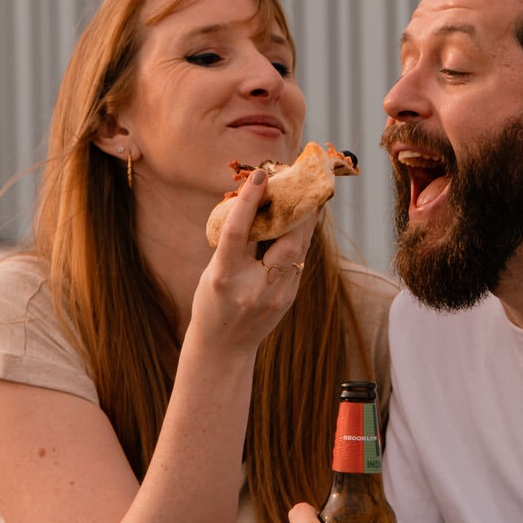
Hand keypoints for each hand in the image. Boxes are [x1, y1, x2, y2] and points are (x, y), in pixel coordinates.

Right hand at [190, 170, 316, 352]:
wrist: (223, 348)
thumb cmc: (212, 302)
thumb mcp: (212, 272)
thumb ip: (234, 243)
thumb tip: (255, 203)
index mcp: (223, 277)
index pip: (238, 232)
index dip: (249, 201)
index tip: (261, 175)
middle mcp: (252, 288)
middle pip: (285, 242)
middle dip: (297, 210)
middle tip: (302, 181)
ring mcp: (275, 297)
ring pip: (299, 250)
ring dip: (306, 221)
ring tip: (310, 195)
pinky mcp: (289, 299)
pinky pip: (299, 260)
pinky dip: (301, 238)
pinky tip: (304, 221)